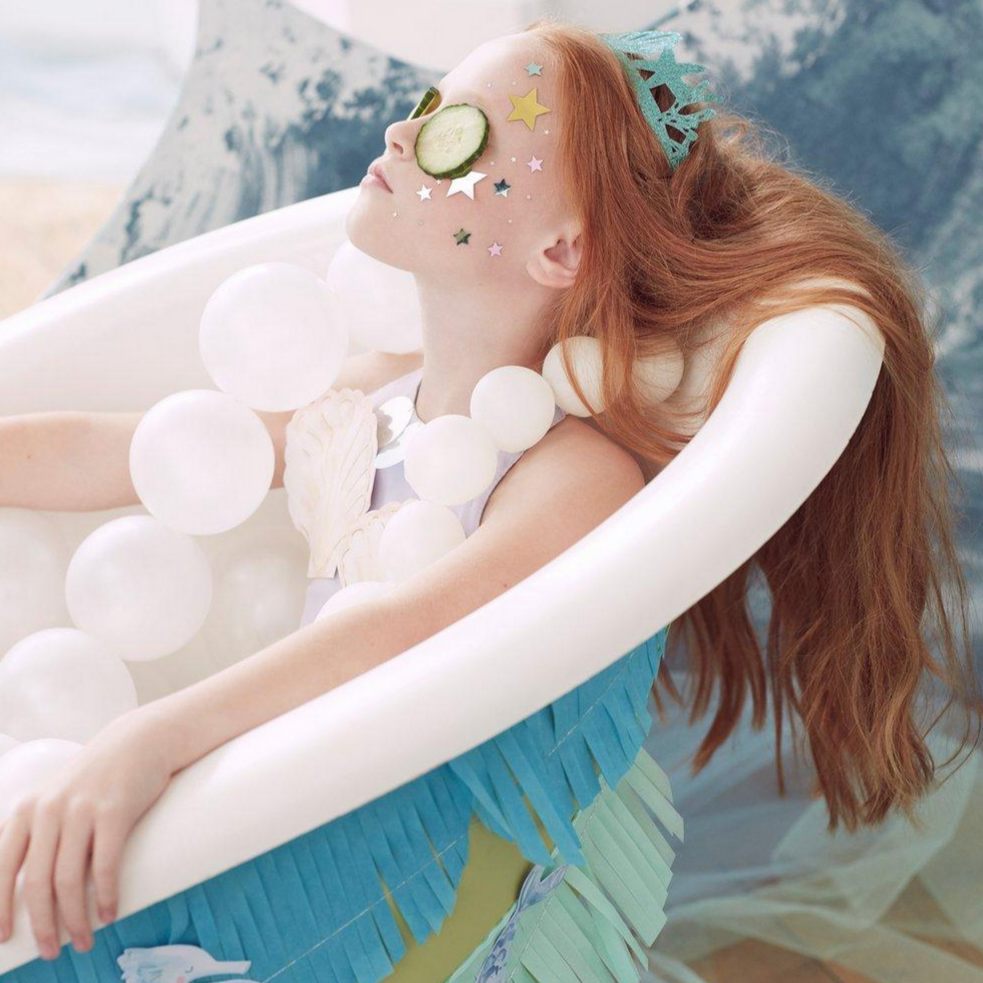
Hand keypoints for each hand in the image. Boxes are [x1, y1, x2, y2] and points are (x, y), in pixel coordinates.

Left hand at [0, 708, 175, 960]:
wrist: (138, 741)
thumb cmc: (94, 778)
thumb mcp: (51, 798)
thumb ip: (30, 832)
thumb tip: (16, 885)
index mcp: (26, 811)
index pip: (1, 869)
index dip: (0, 908)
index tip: (5, 939)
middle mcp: (48, 810)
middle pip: (38, 882)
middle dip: (42, 925)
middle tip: (51, 951)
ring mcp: (82, 809)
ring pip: (68, 879)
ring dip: (74, 919)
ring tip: (82, 941)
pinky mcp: (115, 810)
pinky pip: (105, 864)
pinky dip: (105, 896)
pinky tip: (108, 913)